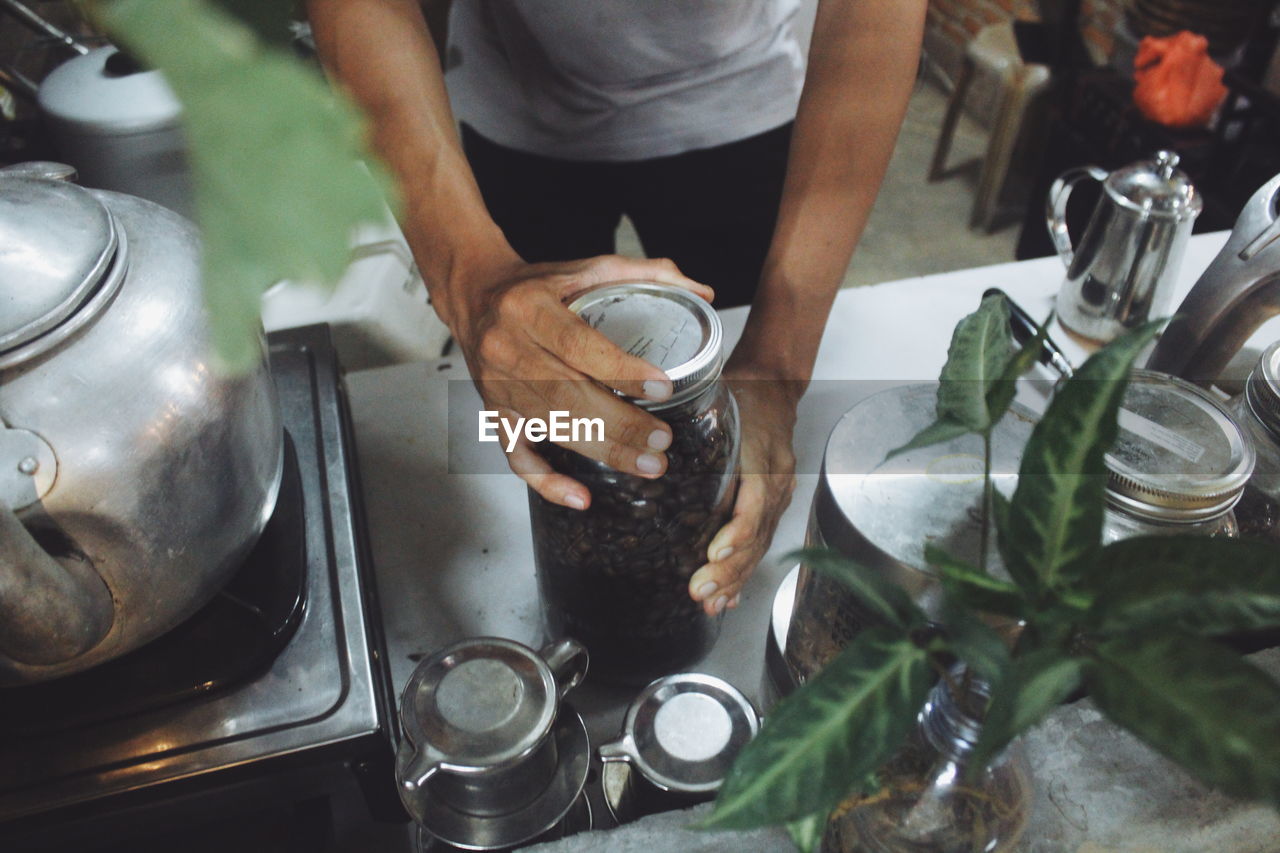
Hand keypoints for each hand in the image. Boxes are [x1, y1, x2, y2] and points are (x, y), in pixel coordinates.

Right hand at [449, 254, 714, 509]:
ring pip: (551, 428)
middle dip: (620, 424)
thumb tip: (701, 292)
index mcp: (530, 308)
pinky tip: (581, 497)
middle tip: (663, 441)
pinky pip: (517, 457)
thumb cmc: (534, 286)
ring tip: (648, 464)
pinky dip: (547, 482)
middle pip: (567, 396)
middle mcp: (508, 350)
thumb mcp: (584, 267)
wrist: (474, 297)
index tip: (662, 388)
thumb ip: (643, 274)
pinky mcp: (495, 415)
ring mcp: (499, 388)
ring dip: (602, 451)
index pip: (577, 343)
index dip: (621, 369)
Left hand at [688, 367, 802, 616]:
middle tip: (702, 592)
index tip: (715, 551)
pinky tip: (730, 596)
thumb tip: (642, 451)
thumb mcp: (720, 407)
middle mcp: (775, 483)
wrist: (774, 389)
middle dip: (729, 569)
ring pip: (759, 545)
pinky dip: (743, 570)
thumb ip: (692, 430)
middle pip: (756, 535)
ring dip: (735, 578)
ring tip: (712, 603)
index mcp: (764, 460)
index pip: (755, 504)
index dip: (737, 532)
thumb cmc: (742, 395)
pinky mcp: (772, 505)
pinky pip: (760, 542)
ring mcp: (778, 497)